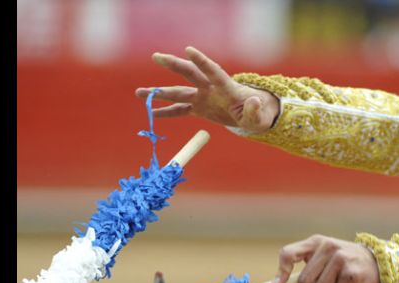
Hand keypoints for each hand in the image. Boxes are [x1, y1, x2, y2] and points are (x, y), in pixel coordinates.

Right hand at [135, 46, 279, 133]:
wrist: (253, 116)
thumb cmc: (258, 115)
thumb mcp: (259, 117)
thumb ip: (254, 110)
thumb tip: (254, 100)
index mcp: (227, 88)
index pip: (214, 71)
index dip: (202, 61)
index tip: (188, 49)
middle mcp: (211, 89)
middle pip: (190, 74)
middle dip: (174, 65)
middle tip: (156, 56)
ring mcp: (203, 98)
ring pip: (179, 93)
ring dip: (160, 93)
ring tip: (139, 93)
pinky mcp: (200, 108)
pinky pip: (180, 110)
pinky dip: (167, 112)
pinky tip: (152, 113)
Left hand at [273, 235, 381, 282]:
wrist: (377, 265)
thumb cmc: (344, 266)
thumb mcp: (323, 268)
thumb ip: (306, 280)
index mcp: (316, 242)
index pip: (289, 253)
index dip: (281, 271)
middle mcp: (328, 247)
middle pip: (304, 281)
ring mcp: (341, 259)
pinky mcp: (351, 274)